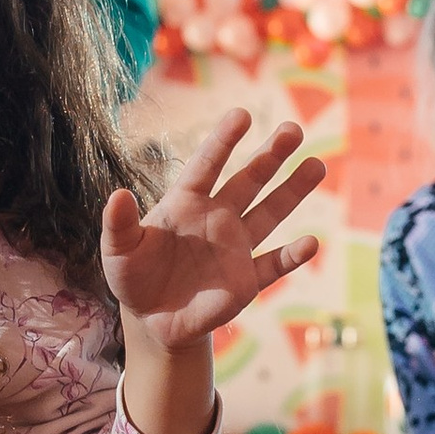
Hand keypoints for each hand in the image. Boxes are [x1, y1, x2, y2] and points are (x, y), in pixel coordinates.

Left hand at [103, 107, 323, 433]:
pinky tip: (311, 243)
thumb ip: (120, 224)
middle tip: (293, 129)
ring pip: (270, 213)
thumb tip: (118, 195)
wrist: (153, 319)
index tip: (241, 114)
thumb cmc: (133, 277)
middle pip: (249, 180)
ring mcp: (235, 247)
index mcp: (186, 202)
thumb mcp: (118, 251)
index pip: (207, 165)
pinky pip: (273, 264)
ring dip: (293, 191)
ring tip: (316, 165)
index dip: (223, 141)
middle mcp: (217, 217)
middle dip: (271, 155)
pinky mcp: (246, 281)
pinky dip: (292, 256)